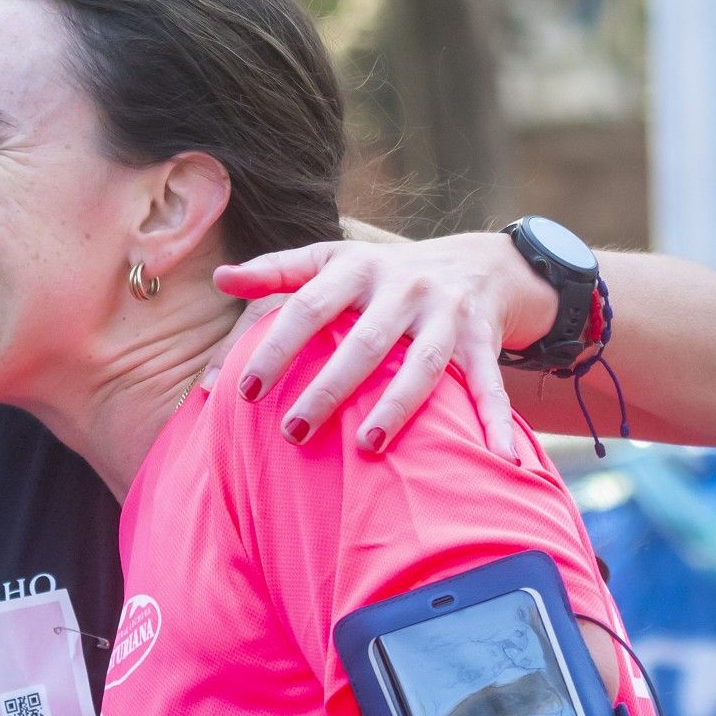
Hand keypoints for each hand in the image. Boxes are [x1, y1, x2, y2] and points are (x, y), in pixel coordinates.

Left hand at [208, 233, 552, 461]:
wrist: (478, 263)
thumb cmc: (383, 272)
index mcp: (358, 268)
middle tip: (292, 432)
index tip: (246, 391)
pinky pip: (489, 384)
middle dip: (328, 389)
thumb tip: (219, 277)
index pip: (309, 306)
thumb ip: (275, 272)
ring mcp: (446, 314)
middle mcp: (404, 287)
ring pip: (423, 364)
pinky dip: (496, 419)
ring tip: (366, 446)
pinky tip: (496, 456)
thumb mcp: (332, 260)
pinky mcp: (483, 341)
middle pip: (363, 343)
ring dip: (397, 406)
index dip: (277, 346)